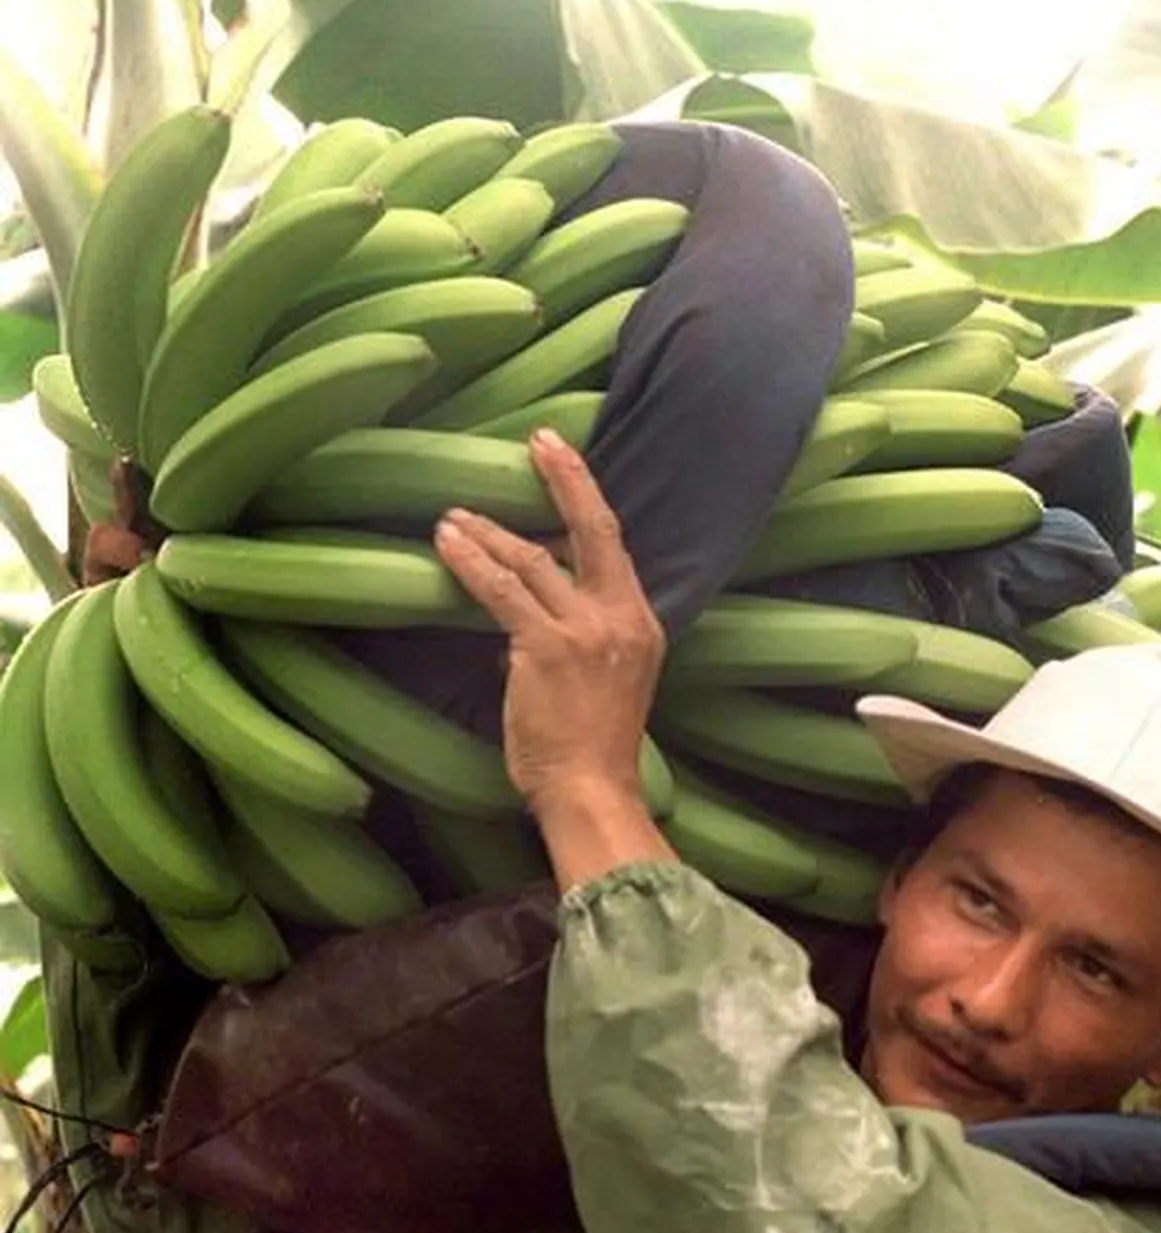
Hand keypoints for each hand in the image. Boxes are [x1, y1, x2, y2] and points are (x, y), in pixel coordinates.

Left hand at [434, 431, 665, 816]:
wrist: (592, 790)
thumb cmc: (593, 750)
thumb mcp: (610, 684)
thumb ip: (585, 641)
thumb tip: (533, 620)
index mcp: (641, 625)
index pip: (612, 547)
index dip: (586, 498)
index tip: (561, 460)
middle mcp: (619, 618)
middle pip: (590, 530)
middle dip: (563, 479)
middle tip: (536, 442)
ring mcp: (583, 631)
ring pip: (532, 560)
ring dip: (488, 534)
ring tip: (453, 519)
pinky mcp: (544, 648)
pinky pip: (501, 592)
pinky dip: (470, 563)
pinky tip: (447, 545)